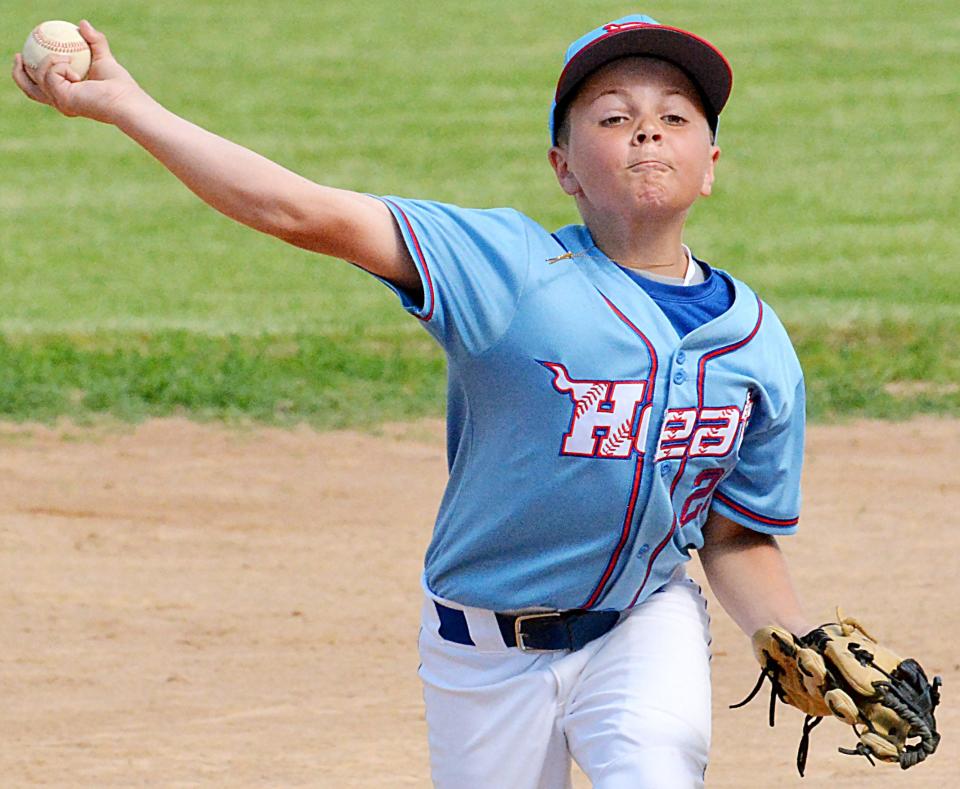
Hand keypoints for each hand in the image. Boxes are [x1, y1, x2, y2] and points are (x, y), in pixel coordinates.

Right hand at [11, 20, 148, 123]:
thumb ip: (94, 41)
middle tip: (18, 55)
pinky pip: (49, 74)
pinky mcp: (62, 99)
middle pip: (30, 91)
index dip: (31, 73)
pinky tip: (68, 61)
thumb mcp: (104, 57)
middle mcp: (62, 103)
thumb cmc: (119, 85)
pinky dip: (56, 64)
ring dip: (45, 62)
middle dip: (19, 74)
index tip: (25, 55)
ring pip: (36, 80)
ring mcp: (61, 103)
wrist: (126, 99)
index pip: (44, 86)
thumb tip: (82, 23)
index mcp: (69, 96)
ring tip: (59, 55)